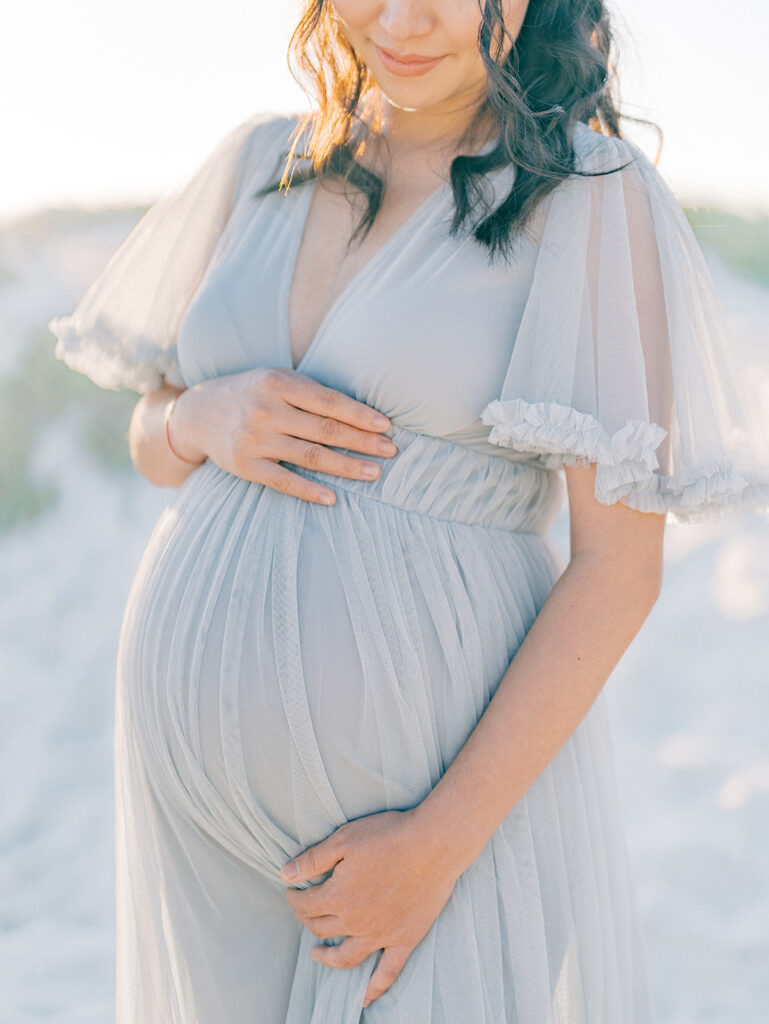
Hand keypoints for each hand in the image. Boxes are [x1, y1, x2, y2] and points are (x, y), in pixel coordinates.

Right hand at [169, 366, 398, 503]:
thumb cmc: (251, 393)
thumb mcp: (276, 379)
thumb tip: (361, 411)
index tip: (386, 426)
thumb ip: (311, 392)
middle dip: (362, 442)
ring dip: (346, 466)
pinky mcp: (245, 465)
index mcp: (278, 383)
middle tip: (391, 451)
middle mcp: (266, 410)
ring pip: (310, 456)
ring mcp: (254, 439)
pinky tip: (334, 498)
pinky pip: (284, 481)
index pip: (329, 402)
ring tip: (374, 473)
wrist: (197, 413)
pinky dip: (310, 491)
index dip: (360, 415)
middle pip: (325, 430)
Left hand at [280, 809, 461, 1007]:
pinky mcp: (405, 940)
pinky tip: (363, 998)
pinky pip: (387, 973)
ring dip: (327, 958)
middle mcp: (356, 921)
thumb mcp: (344, 839)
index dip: (295, 897)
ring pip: (345, 956)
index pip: (306, 904)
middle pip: (321, 927)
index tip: (292, 890)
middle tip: (305, 910)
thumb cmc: (388, 835)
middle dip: (307, 919)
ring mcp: (381, 935)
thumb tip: (285, 874)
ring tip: (317, 953)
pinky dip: (373, 989)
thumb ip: (313, 860)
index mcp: (338, 896)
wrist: (433, 844)